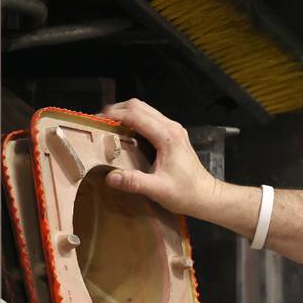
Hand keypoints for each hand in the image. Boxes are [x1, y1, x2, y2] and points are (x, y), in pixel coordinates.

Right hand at [98, 98, 229, 225]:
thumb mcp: (158, 190)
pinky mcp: (174, 134)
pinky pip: (150, 118)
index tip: (95, 121)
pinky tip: (125, 133)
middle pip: (139, 106)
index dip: (114, 115)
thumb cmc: (185, 193)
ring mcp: (173, 129)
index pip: (136, 115)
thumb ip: (134, 182)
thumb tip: (109, 176)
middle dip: (116, 110)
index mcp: (167, 136)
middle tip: (99, 122)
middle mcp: (171, 127)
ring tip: (108, 125)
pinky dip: (134, 120)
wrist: (206, 196)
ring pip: (145, 110)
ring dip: (125, 113)